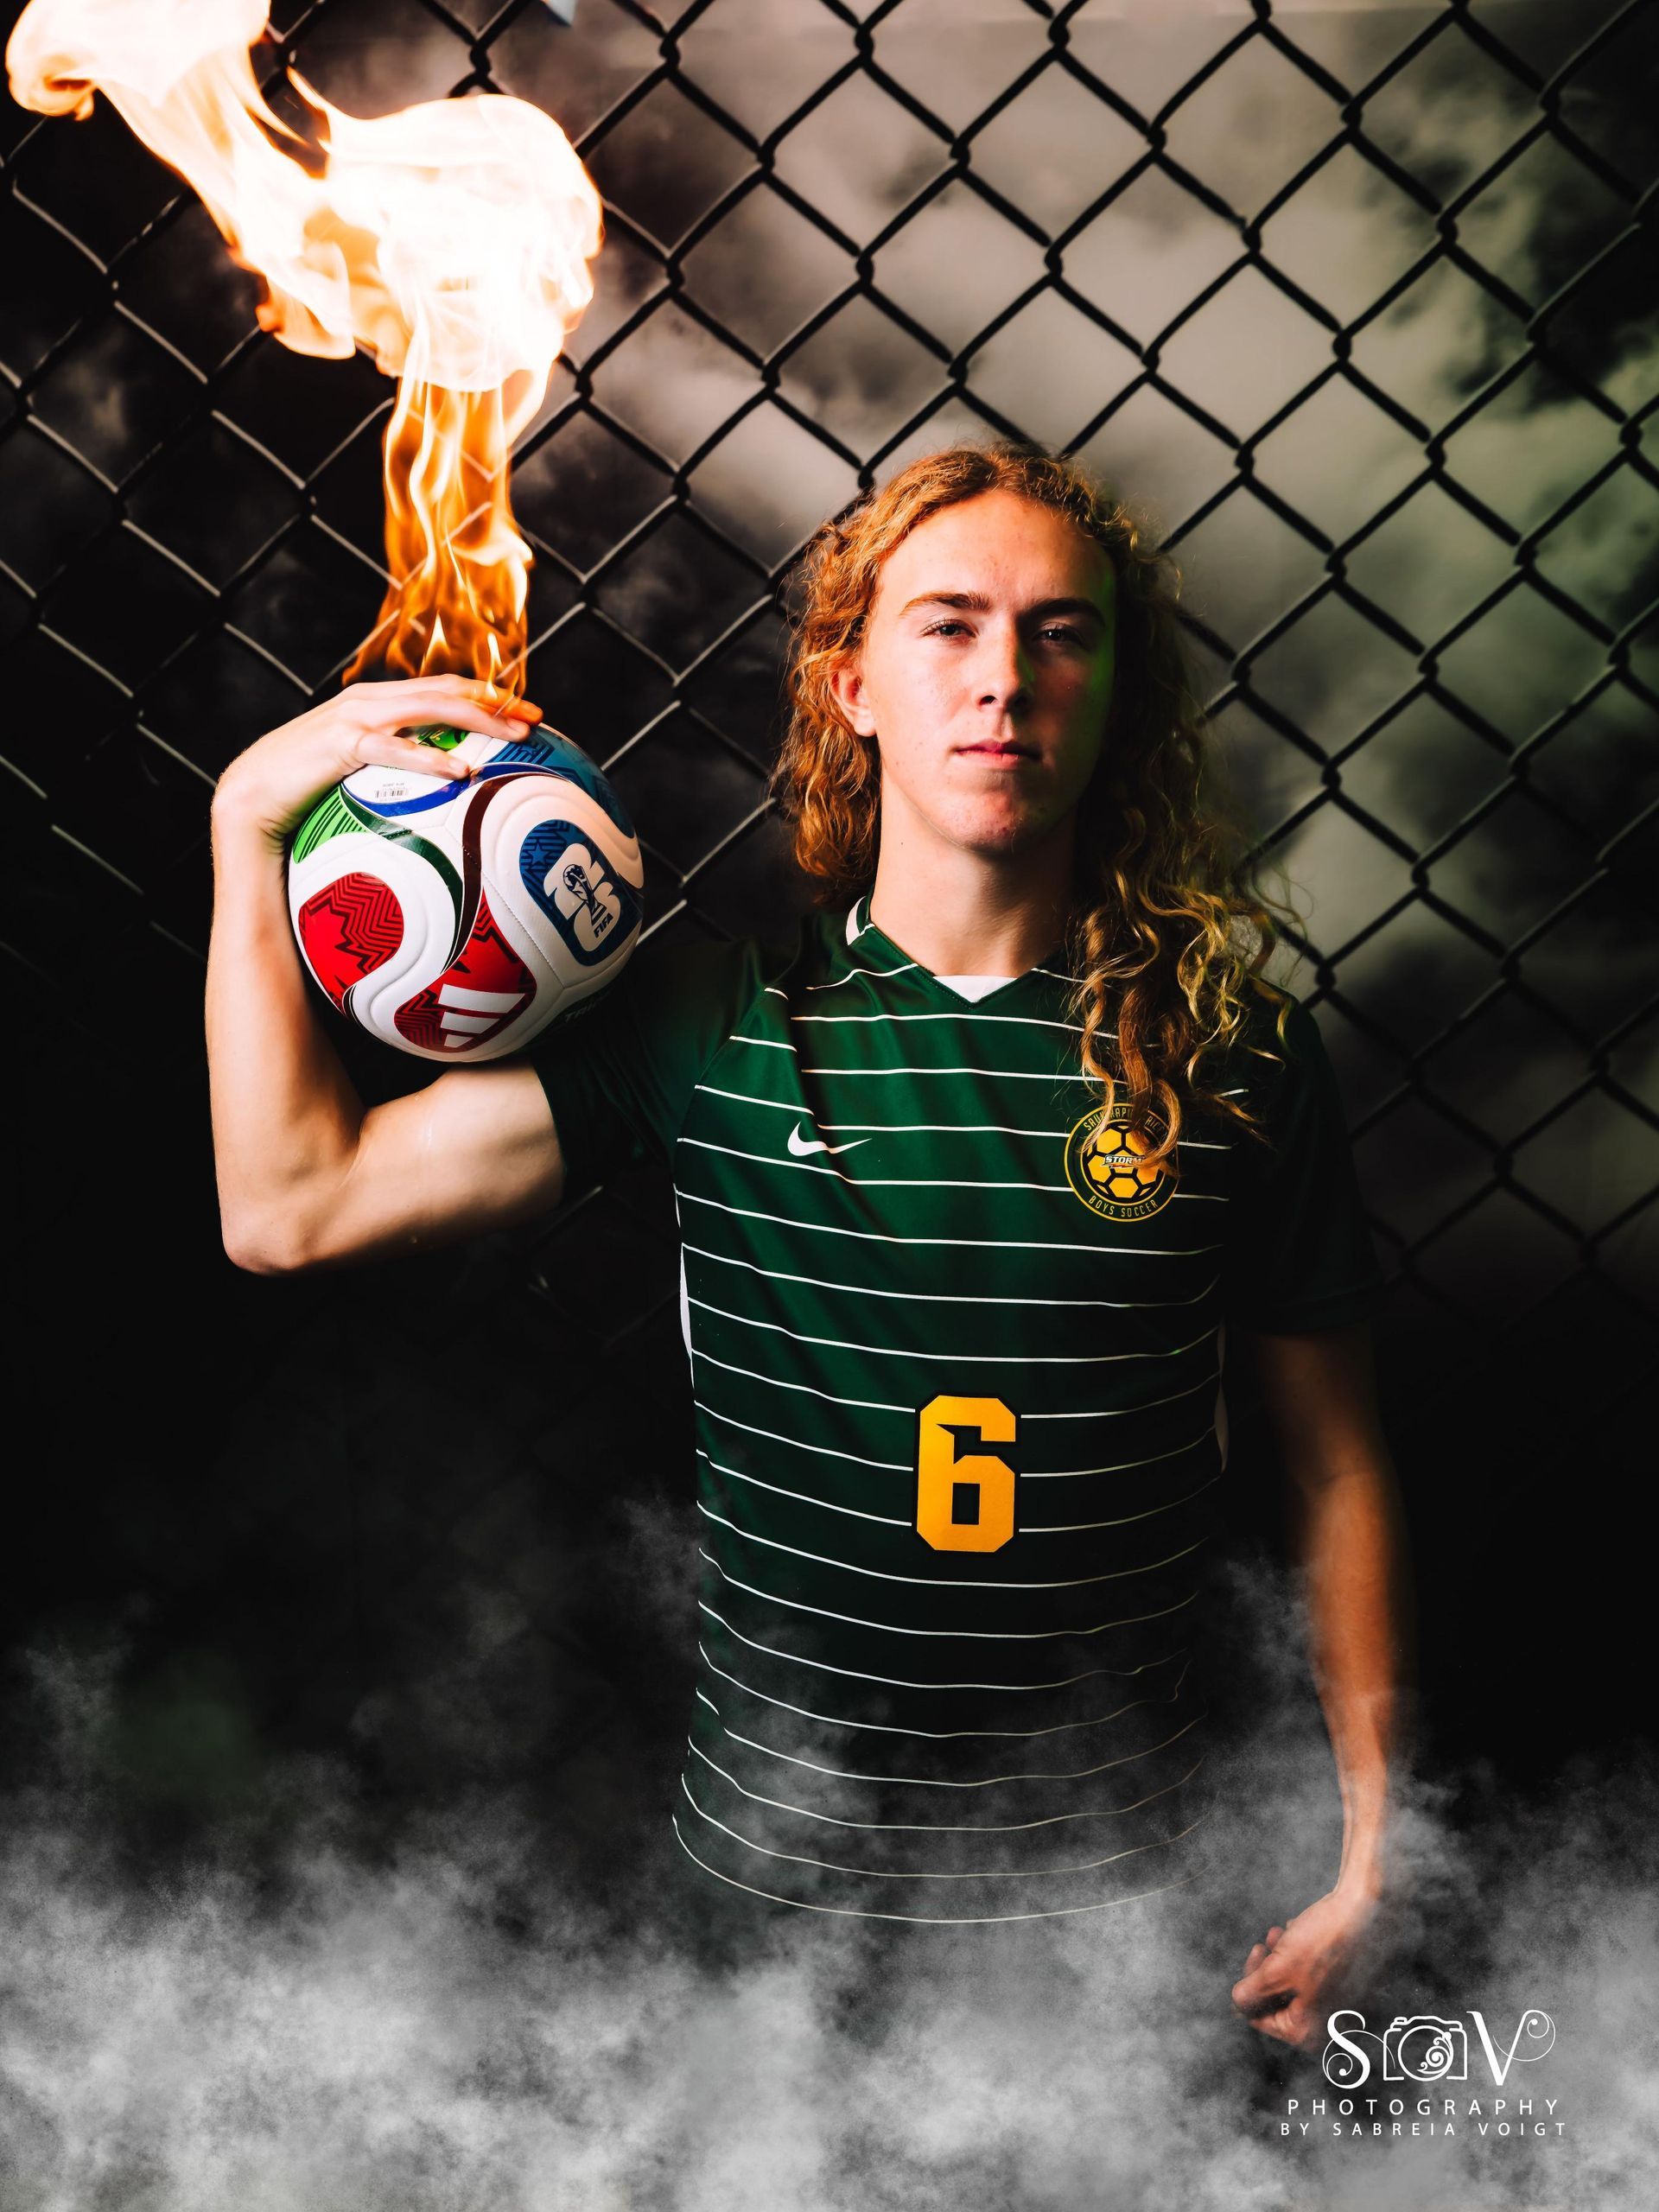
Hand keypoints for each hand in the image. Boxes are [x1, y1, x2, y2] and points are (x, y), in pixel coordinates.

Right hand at [212, 673, 542, 845]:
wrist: (250, 798)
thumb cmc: (306, 794)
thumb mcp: (358, 777)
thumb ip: (393, 773)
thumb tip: (438, 794)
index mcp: (377, 705)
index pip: (441, 689)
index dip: (485, 695)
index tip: (527, 712)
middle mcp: (369, 700)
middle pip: (443, 689)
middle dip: (494, 699)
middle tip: (537, 717)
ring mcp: (354, 717)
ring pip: (426, 706)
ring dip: (474, 717)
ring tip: (514, 734)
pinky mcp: (340, 744)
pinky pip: (393, 748)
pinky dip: (428, 757)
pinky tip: (461, 770)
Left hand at [1230, 1885, 1378, 2050]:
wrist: (1369, 1909)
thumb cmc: (1323, 1943)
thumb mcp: (1276, 1972)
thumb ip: (1251, 1995)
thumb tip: (1238, 2004)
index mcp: (1309, 2032)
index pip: (1260, 2016)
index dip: (1250, 1984)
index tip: (1256, 1953)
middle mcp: (1329, 2026)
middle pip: (1279, 2001)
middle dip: (1268, 1968)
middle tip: (1267, 1942)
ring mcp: (1343, 2006)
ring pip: (1296, 1983)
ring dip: (1283, 1957)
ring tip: (1283, 1932)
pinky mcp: (1351, 1984)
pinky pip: (1316, 1974)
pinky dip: (1304, 1953)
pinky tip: (1304, 1931)